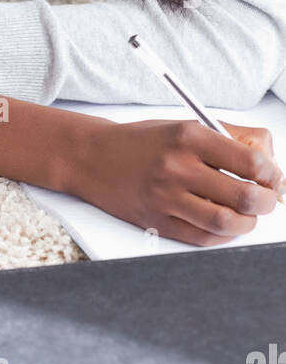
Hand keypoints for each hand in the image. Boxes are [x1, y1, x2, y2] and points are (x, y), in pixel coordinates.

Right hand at [79, 118, 283, 246]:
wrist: (94, 156)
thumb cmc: (143, 141)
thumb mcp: (184, 125)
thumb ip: (228, 138)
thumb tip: (267, 159)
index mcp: (189, 136)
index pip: (250, 162)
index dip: (272, 175)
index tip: (274, 178)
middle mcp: (178, 166)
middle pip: (245, 196)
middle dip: (266, 202)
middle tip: (267, 199)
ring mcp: (167, 197)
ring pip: (228, 222)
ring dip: (247, 222)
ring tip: (247, 215)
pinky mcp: (159, 221)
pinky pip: (204, 238)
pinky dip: (223, 234)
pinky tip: (223, 223)